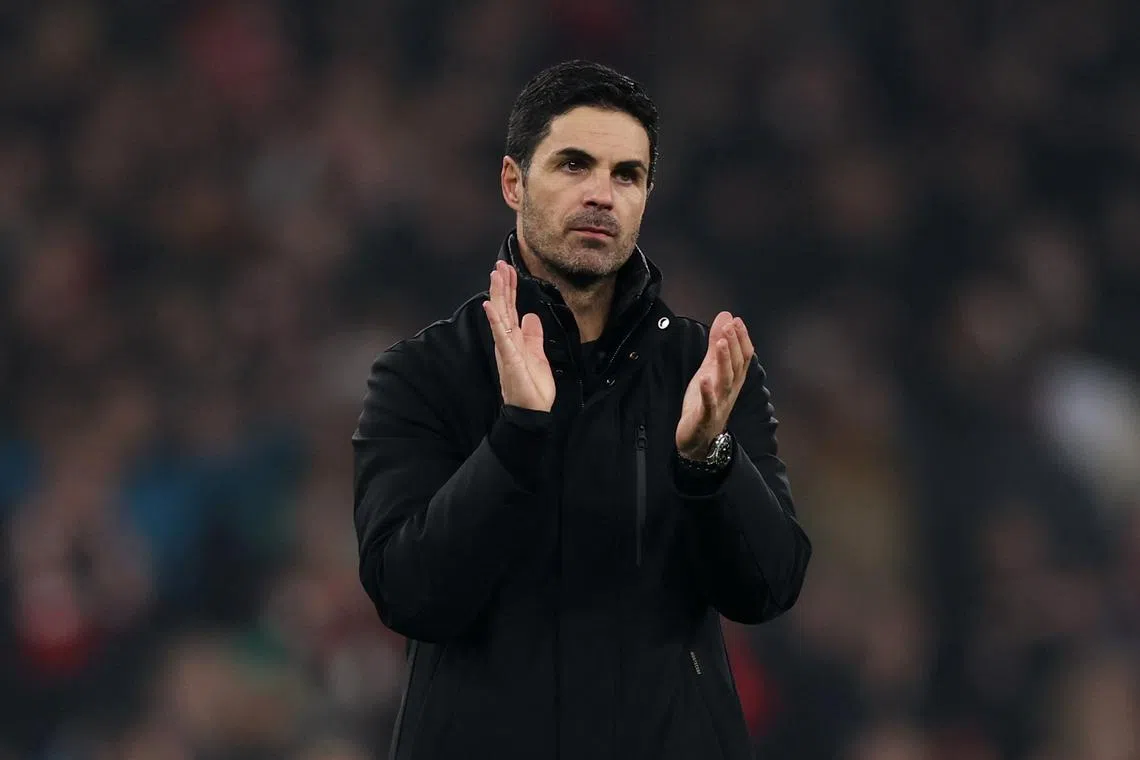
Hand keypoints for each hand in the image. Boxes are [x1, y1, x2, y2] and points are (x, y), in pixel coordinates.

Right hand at [482, 261, 555, 411]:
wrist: (534, 412)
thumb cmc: (534, 387)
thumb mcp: (538, 355)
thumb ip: (533, 336)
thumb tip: (531, 316)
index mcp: (515, 339)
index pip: (511, 308)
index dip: (510, 288)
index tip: (510, 269)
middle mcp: (507, 341)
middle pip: (503, 307)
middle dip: (502, 285)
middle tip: (500, 264)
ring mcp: (507, 348)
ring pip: (500, 316)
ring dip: (498, 295)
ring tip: (496, 275)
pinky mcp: (509, 358)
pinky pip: (501, 336)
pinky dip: (495, 320)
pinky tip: (490, 306)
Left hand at [676, 311, 754, 457]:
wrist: (699, 439)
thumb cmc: (706, 402)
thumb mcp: (709, 370)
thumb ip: (716, 346)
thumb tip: (726, 318)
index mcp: (732, 380)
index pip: (743, 357)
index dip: (741, 339)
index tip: (737, 321)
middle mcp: (729, 390)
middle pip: (736, 366)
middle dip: (734, 345)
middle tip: (730, 326)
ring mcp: (718, 403)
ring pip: (724, 381)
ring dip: (724, 362)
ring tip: (720, 343)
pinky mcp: (705, 416)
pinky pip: (709, 404)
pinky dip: (708, 392)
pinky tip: (704, 379)